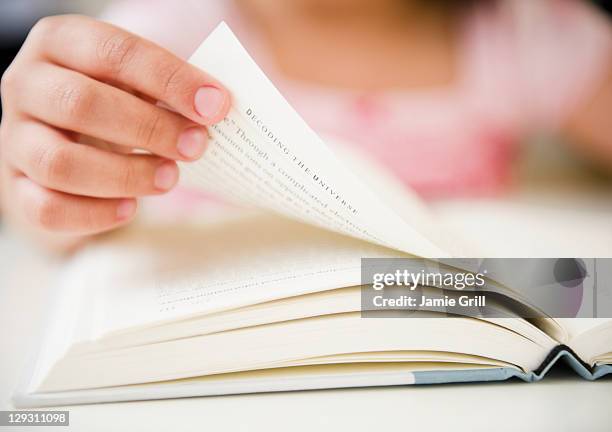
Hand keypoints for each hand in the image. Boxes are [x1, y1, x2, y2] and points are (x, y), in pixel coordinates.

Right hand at [0, 15, 229, 249]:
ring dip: (125, 175)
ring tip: (170, 178)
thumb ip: (170, 87)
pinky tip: (132, 208)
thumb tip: (217, 106)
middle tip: (197, 146)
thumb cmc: (115, 101)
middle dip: (150, 128)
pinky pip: (47, 209)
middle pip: (81, 104)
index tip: (216, 105)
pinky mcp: (16, 187)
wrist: (68, 138)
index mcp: (60, 42)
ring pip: (59, 163)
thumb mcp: (137, 80)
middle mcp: (26, 84)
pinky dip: (95, 213)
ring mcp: (14, 138)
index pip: (113, 52)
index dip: (169, 79)